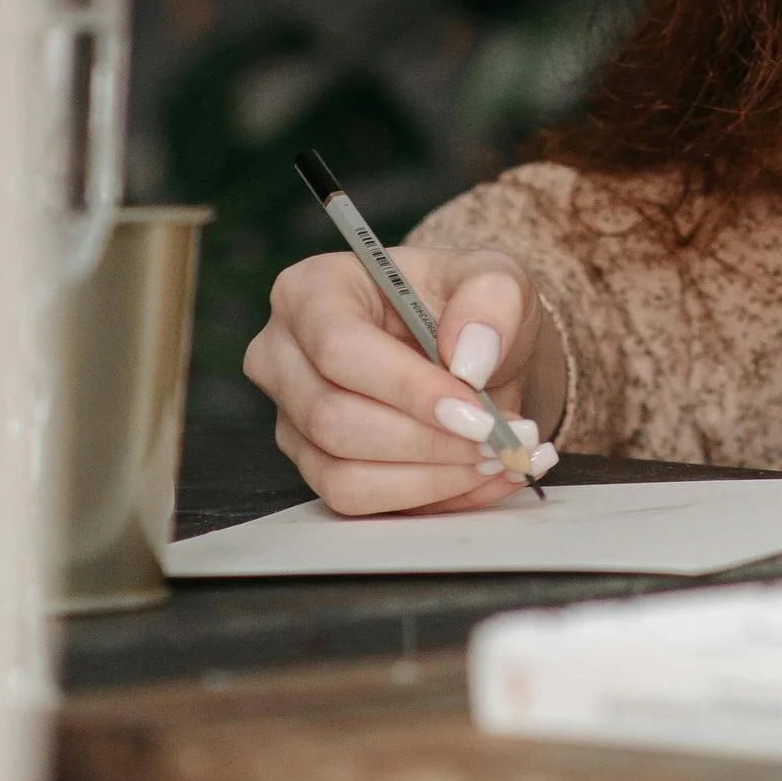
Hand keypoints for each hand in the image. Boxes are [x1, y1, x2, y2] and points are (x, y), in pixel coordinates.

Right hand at [244, 246, 567, 516]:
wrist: (472, 351)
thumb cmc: (468, 305)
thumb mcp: (497, 279)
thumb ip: (491, 301)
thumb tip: (470, 360)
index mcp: (312, 290)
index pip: (340, 348)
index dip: (407, 388)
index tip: (474, 413)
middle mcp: (283, 356)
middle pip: (333, 419)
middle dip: (426, 440)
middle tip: (498, 441)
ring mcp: (292, 418)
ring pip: (342, 473)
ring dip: (429, 477)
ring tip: (496, 458)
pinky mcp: (315, 466)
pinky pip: (358, 502)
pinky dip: (425, 497)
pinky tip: (478, 476)